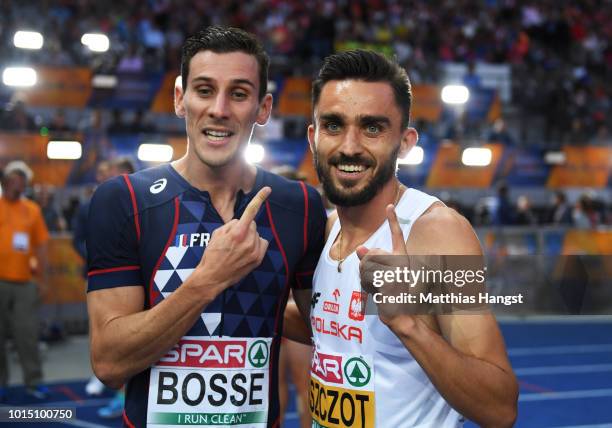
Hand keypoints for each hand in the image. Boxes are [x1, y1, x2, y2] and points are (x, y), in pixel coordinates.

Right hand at [193, 187, 270, 295]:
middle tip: (233, 238)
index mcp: (237, 232)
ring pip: (256, 234)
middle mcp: (248, 241)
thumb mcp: (217, 233)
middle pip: (252, 224)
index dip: (260, 198)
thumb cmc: (213, 253)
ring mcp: (254, 251)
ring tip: (238, 248)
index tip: (268, 189)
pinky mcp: (258, 259)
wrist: (213, 277)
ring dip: (250, 237)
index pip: (250, 211)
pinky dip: (256, 244)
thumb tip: (242, 222)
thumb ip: (232, 224)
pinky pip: (262, 243)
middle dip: (244, 227)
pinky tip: (245, 252)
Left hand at [357, 205, 422, 330]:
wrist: (402, 316)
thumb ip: (372, 260)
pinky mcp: (387, 282)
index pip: (397, 235)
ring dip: (366, 277)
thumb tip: (359, 248)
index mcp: (403, 258)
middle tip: (378, 282)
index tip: (388, 205)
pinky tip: (378, 294)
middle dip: (367, 266)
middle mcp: (401, 262)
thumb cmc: (392, 295)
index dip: (393, 220)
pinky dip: (367, 285)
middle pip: (372, 254)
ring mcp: (395, 271)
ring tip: (379, 288)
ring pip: (365, 265)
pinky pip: (366, 276)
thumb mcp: (384, 275)